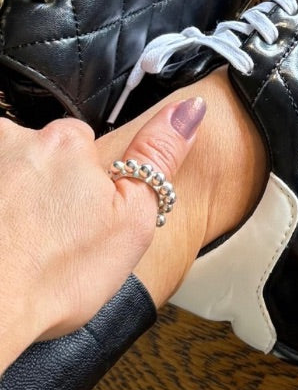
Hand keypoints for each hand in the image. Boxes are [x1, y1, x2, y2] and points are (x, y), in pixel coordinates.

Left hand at [0, 97, 204, 364]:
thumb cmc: (54, 279)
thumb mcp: (133, 221)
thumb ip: (159, 156)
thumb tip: (188, 110)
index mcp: (64, 143)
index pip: (81, 142)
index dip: (88, 183)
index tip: (83, 217)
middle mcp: (10, 140)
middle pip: (38, 155)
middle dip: (45, 188)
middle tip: (51, 238)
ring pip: (7, 177)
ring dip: (13, 203)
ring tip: (21, 248)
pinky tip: (5, 245)